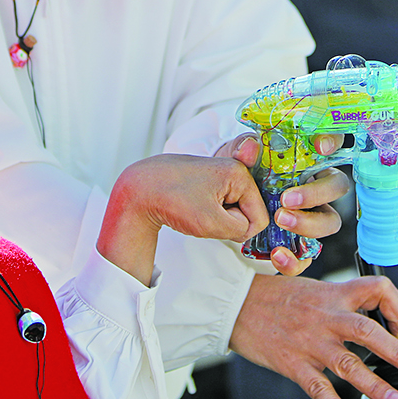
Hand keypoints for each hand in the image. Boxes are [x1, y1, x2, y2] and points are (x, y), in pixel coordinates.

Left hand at [100, 155, 270, 284]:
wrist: (138, 190)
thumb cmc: (171, 201)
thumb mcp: (212, 223)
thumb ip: (241, 230)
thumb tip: (246, 228)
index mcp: (238, 174)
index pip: (259, 217)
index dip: (240, 230)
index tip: (214, 221)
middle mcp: (231, 169)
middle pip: (246, 211)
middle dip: (228, 221)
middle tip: (202, 215)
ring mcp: (218, 173)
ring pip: (231, 210)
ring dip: (216, 218)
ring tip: (195, 210)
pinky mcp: (206, 179)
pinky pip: (218, 205)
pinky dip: (206, 213)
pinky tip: (191, 207)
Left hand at [214, 132, 346, 273]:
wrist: (227, 201)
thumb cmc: (242, 172)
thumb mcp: (237, 157)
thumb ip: (243, 149)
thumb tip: (250, 147)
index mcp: (308, 158)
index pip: (332, 142)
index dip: (332, 141)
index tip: (320, 147)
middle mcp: (317, 185)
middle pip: (337, 187)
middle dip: (316, 194)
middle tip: (286, 200)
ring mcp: (312, 215)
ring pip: (329, 222)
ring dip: (308, 224)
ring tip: (280, 221)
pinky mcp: (300, 242)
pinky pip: (308, 255)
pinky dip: (295, 260)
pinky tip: (277, 254)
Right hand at [229, 273, 397, 398]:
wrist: (235, 303)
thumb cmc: (273, 296)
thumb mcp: (313, 288)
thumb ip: (340, 304)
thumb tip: (369, 323)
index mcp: (334, 295)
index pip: (377, 290)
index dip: (396, 307)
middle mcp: (326, 318)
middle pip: (369, 332)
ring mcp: (310, 342)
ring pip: (349, 365)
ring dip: (376, 385)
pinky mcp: (293, 363)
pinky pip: (318, 388)